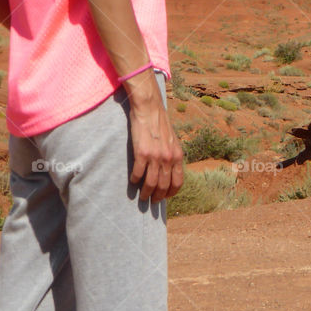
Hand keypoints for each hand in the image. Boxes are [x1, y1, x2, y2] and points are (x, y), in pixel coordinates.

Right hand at [127, 87, 183, 202]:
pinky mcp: (142, 153)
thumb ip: (172, 155)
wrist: (149, 109)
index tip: (165, 197)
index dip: (171, 193)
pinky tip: (133, 181)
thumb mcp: (173, 141)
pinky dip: (135, 180)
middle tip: (152, 202)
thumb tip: (170, 169)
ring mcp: (155, 157)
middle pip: (164, 186)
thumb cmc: (160, 124)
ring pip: (151, 183)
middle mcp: (168, 158)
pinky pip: (138, 173)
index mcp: (178, 156)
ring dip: (146, 193)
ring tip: (142, 197)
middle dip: (158, 197)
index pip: (178, 182)